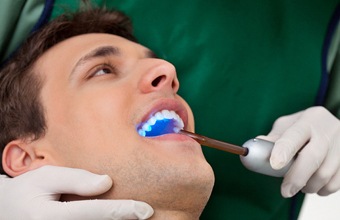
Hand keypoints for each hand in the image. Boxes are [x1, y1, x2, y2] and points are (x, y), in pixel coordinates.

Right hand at [0, 166, 153, 218]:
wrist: (5, 212)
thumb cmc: (27, 191)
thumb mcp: (46, 177)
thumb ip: (75, 179)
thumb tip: (107, 183)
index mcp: (50, 218)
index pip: (96, 212)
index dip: (124, 211)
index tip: (146, 210)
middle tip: (146, 214)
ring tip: (134, 215)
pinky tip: (116, 216)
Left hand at [259, 106, 339, 197]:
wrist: (332, 126)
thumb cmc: (304, 127)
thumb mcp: (288, 126)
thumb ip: (274, 138)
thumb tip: (255, 150)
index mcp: (309, 119)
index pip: (295, 135)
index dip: (284, 151)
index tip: (274, 165)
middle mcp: (329, 130)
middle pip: (313, 157)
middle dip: (296, 177)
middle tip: (285, 191)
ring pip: (325, 173)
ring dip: (309, 185)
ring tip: (299, 186)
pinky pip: (337, 182)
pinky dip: (323, 189)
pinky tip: (314, 185)